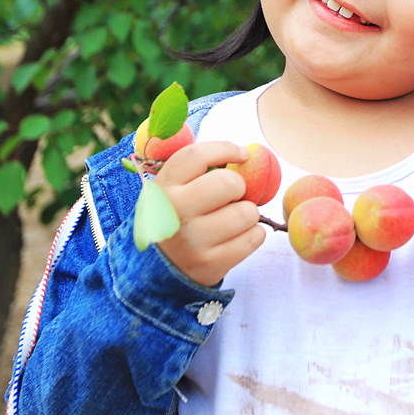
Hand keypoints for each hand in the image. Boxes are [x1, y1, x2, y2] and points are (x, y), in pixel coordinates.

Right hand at [152, 141, 266, 286]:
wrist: (159, 265)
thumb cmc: (176, 216)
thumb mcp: (173, 188)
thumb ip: (199, 169)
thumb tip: (244, 155)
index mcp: (164, 187)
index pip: (197, 156)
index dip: (226, 149)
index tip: (241, 154)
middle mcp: (176, 212)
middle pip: (229, 183)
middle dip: (239, 186)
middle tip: (233, 196)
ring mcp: (193, 241)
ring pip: (247, 213)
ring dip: (248, 213)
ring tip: (233, 218)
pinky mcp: (211, 264)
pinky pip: (254, 238)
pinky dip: (253, 234)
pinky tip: (237, 235)